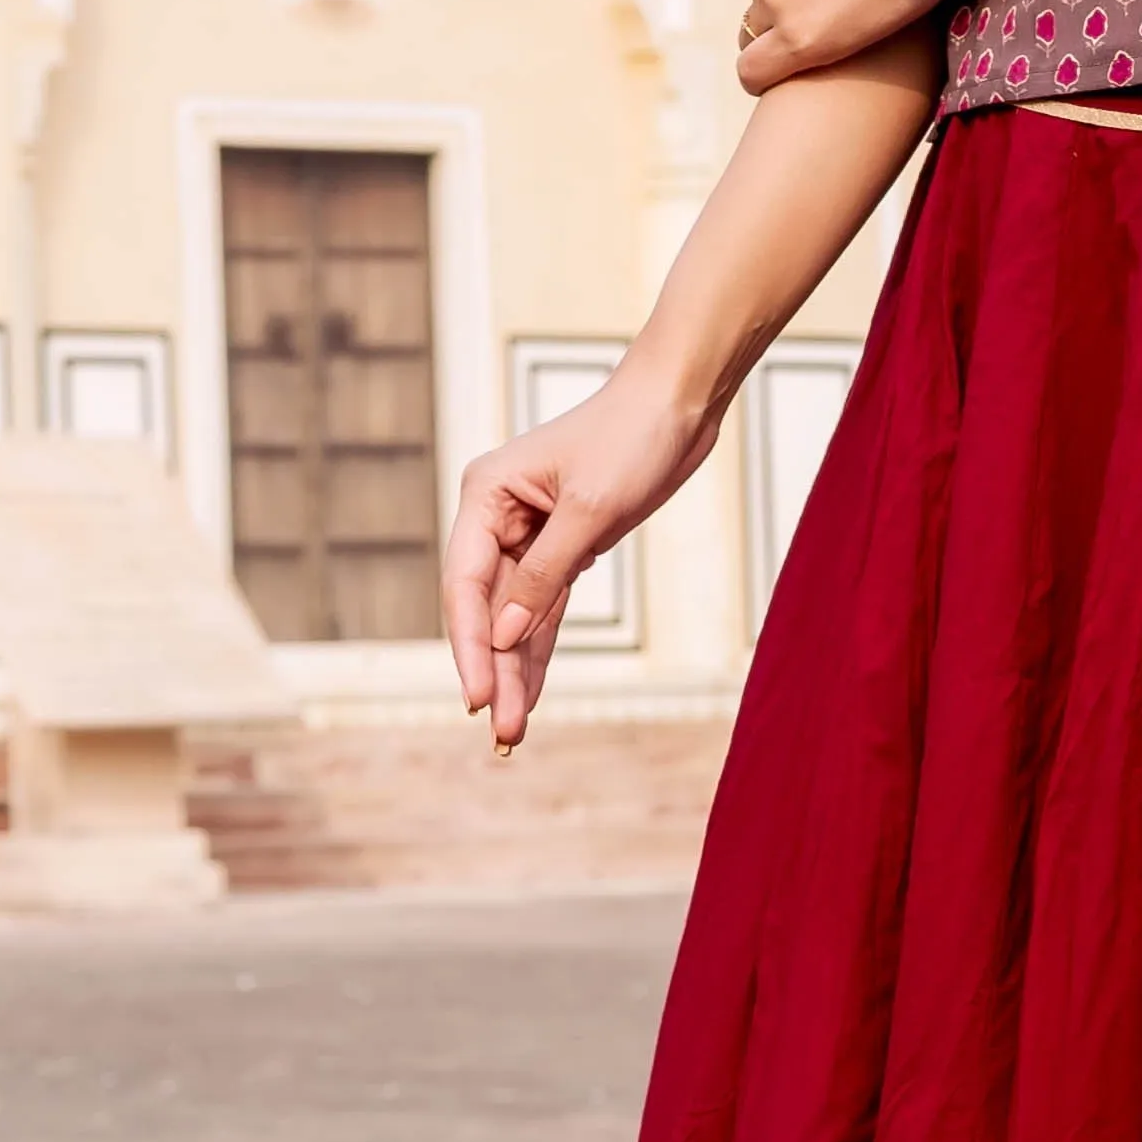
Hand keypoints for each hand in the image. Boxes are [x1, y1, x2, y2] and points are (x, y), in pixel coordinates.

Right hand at [443, 370, 714, 749]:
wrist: (674, 407)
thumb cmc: (630, 439)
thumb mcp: (589, 511)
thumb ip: (545, 573)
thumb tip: (506, 635)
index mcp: (485, 495)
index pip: (466, 585)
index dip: (470, 646)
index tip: (477, 697)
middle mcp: (495, 517)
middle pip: (486, 610)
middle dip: (494, 672)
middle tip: (502, 734)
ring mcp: (526, 536)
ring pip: (513, 618)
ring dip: (514, 672)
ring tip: (512, 732)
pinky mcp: (561, 551)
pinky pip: (542, 611)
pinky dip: (538, 651)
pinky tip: (529, 693)